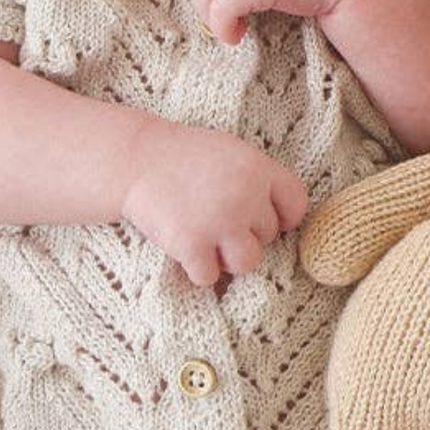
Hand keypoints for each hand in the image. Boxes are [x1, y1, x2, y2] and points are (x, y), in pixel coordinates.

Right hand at [121, 118, 307, 286]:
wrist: (133, 159)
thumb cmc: (183, 156)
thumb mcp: (231, 153)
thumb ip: (258, 181)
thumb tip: (282, 223)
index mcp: (259, 168)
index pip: (296, 205)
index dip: (282, 217)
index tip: (259, 218)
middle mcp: (246, 196)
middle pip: (268, 236)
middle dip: (244, 233)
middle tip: (213, 216)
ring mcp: (220, 222)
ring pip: (248, 263)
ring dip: (227, 258)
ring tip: (206, 239)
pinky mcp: (192, 245)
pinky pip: (210, 277)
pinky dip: (195, 268)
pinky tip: (183, 246)